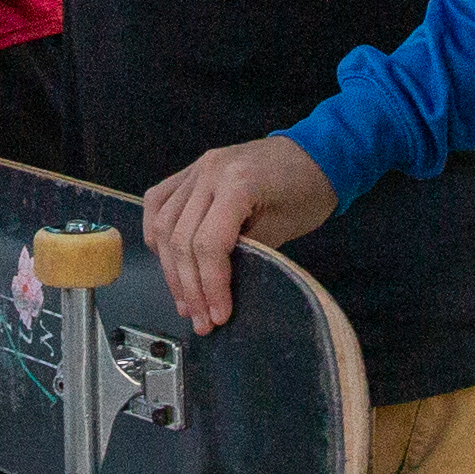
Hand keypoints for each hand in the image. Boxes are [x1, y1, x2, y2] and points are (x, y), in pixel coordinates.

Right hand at [141, 136, 334, 332]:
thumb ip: (248, 253)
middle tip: (201, 320)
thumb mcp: (284, 228)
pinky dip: (157, 234)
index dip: (211, 286)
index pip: (209, 244)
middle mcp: (209, 172)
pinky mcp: (191, 170)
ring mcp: (197, 168)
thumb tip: (218, 288)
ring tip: (185, 302)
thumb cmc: (308, 192)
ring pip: (164, 225)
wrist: (316, 153)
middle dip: (190, 287)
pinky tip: (166, 261)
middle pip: (181, 239)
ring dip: (171, 269)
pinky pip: (158, 202)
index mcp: (238, 183)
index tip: (218, 316)